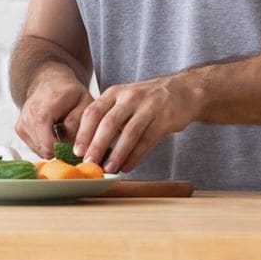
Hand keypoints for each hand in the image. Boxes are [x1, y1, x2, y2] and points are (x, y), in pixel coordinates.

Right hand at [15, 68, 93, 157]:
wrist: (48, 81)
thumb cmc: (69, 92)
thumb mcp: (84, 102)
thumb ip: (79, 122)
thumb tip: (71, 144)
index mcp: (42, 111)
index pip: (47, 143)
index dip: (63, 150)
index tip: (74, 144)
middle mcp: (27, 118)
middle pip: (45, 149)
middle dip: (60, 148)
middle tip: (70, 134)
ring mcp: (21, 125)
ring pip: (40, 150)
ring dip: (53, 146)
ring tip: (60, 129)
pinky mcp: (19, 130)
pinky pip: (36, 147)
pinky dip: (46, 143)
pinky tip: (52, 130)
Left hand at [73, 73, 203, 171]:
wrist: (183, 90)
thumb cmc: (147, 100)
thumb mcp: (124, 100)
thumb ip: (108, 116)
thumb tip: (88, 145)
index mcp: (114, 93)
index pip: (93, 112)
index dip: (83, 132)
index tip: (77, 151)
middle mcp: (129, 97)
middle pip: (108, 123)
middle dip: (96, 145)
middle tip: (89, 163)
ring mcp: (148, 107)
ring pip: (128, 133)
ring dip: (117, 154)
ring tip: (109, 169)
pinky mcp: (164, 119)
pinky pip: (146, 140)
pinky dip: (135, 156)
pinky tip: (127, 167)